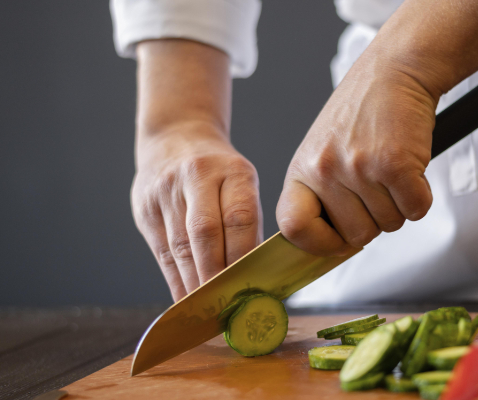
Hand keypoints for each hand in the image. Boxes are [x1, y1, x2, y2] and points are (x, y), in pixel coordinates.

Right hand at [133, 39, 261, 300]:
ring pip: (180, 246)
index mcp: (233, 170)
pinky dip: (175, 279)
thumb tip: (255, 277)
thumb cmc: (220, 172)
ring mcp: (166, 191)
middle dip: (215, 276)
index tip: (250, 288)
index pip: (240, 218)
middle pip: (205, 234)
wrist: (176, 136)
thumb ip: (246, 221)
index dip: (243, 257)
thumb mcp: (242, 181)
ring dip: (193, 283)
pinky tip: (185, 300)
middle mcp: (197, 176)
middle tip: (226, 308)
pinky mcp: (144, 206)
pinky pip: (161, 251)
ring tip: (206, 312)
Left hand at [276, 0, 477, 255]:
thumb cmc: (362, 112)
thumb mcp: (324, 150)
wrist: (395, 70)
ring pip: (390, 225)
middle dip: (374, 220)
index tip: (337, 241)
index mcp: (302, 169)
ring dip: (399, 204)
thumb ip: (323, 194)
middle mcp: (325, 170)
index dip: (319, 243)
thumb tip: (333, 247)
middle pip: (356, 237)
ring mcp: (360, 167)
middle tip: (378, 186)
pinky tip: (411, 169)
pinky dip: (421, 196)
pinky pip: (416, 209)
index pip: (294, 229)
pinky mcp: (395, 164)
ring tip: (392, 168)